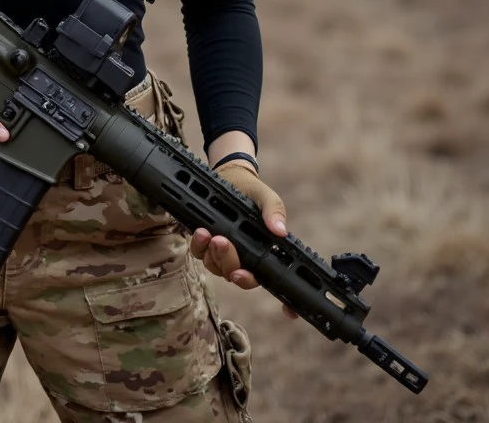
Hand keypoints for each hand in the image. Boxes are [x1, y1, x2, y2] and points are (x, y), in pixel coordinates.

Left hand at [190, 160, 297, 319]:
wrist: (229, 176)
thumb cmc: (252, 192)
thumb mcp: (266, 197)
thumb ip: (274, 211)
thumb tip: (280, 231)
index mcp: (264, 253)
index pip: (276, 283)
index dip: (286, 304)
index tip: (289, 312)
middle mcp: (245, 259)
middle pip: (239, 277)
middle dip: (231, 263)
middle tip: (224, 242)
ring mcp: (223, 254)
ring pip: (218, 269)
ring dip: (213, 255)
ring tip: (211, 235)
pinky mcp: (205, 244)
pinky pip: (200, 254)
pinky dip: (199, 246)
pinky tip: (200, 232)